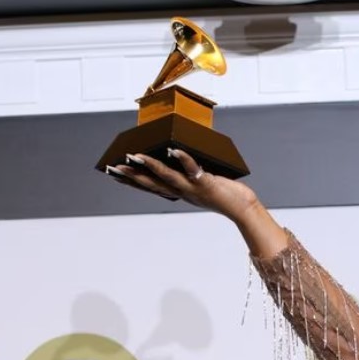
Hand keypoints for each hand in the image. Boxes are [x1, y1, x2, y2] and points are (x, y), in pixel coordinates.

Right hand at [107, 149, 258, 223]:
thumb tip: (175, 155)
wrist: (242, 209)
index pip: (152, 188)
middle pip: (153, 184)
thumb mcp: (199, 184)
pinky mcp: (206, 183)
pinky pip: (193, 170)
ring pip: (168, 178)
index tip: (115, 174)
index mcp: (179, 193)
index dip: (133, 181)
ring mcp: (193, 189)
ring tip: (137, 156)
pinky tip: (175, 150)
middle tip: (115, 167)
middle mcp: (183, 193)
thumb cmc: (223, 195)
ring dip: (151, 167)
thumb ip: (187, 174)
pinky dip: (184, 159)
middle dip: (133, 176)